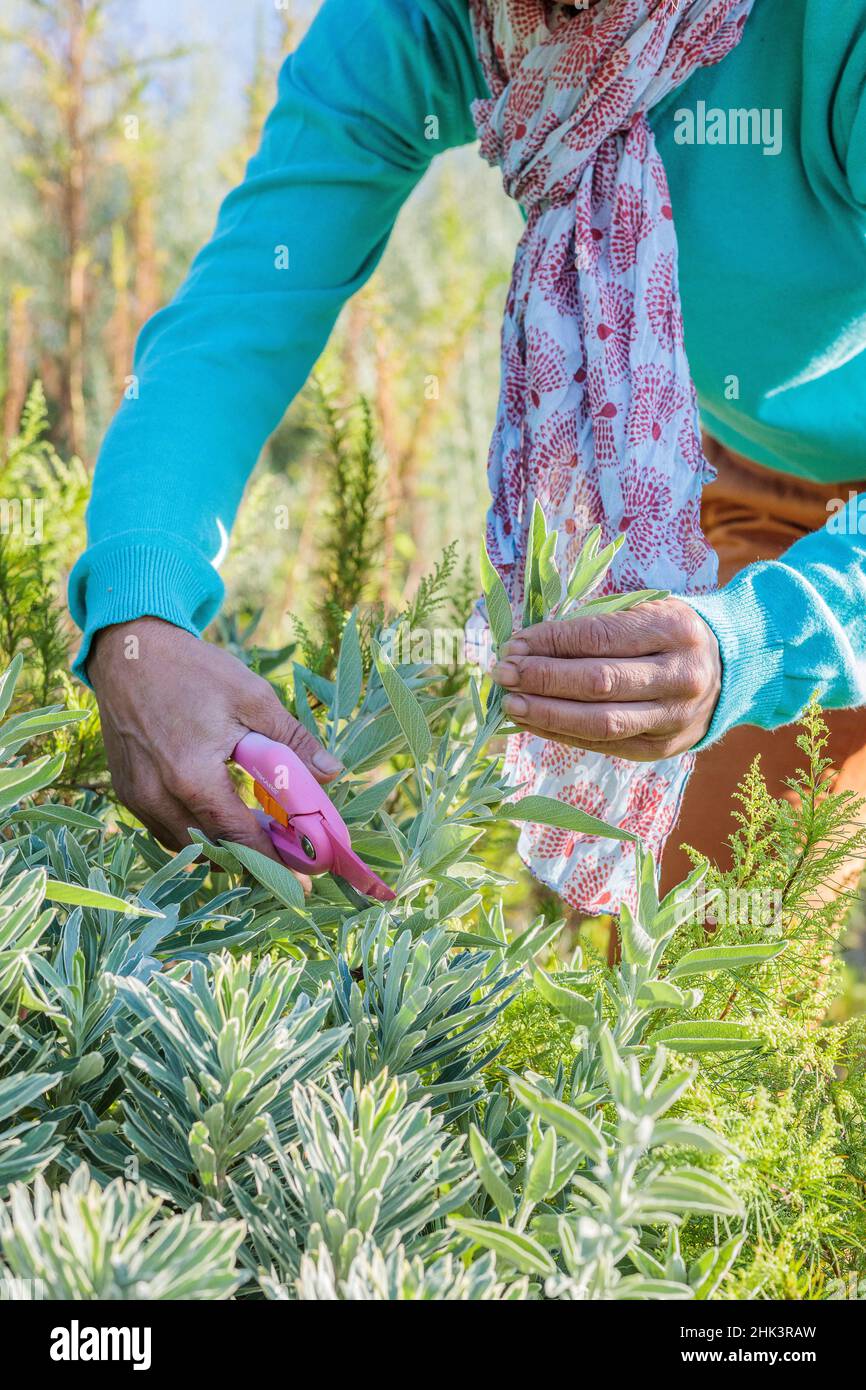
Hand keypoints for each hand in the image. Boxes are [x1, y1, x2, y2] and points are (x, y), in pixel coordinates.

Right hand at [88, 617, 341, 874]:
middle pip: (214, 850)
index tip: (306, 877)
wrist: (129, 652)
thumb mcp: (252, 698)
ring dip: (224, 846)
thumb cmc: (194, 671)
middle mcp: (158, 797)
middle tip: (289, 855)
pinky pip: (167, 830)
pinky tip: (222, 815)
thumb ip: (291, 741)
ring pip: (188, 845)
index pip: (239, 837)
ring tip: (261, 834)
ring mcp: (138, 798)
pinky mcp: (127, 793)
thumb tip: (331, 774)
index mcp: (191, 776)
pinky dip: (197, 832)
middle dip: (254, 858)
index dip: (275, 861)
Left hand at [490, 598, 720, 760]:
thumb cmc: (669, 634)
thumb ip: (594, 628)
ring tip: (511, 703)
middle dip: (542, 678)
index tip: (516, 643)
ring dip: (546, 713)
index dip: (552, 642)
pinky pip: (603, 745)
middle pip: (598, 683)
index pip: (600, 637)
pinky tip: (534, 721)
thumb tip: (527, 647)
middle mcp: (680, 677)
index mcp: (674, 630)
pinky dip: (563, 733)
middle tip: (504, 672)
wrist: (729, 671)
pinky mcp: (661, 749)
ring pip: (600, 722)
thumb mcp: (644, 613)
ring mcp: (673, 719)